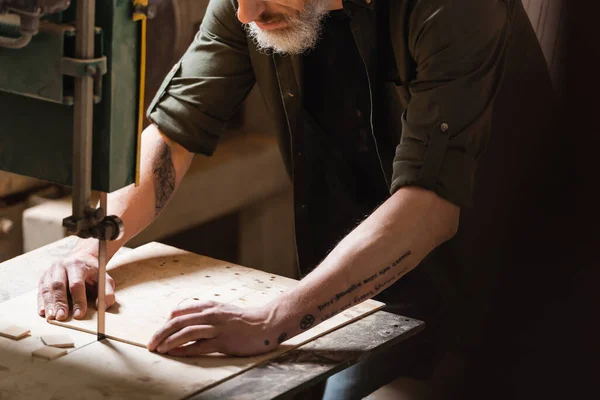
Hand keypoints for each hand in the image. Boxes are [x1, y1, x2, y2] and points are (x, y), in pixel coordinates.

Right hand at [37, 251, 115, 320]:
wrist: (81, 257)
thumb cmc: (93, 272)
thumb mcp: (104, 279)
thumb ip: (107, 292)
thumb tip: (102, 307)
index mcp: (79, 265)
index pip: (77, 284)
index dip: (78, 300)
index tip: (79, 314)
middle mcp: (62, 266)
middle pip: (59, 285)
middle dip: (60, 302)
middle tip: (61, 317)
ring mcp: (52, 270)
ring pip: (48, 288)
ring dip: (49, 304)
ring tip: (51, 317)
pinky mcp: (44, 276)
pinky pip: (41, 290)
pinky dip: (41, 301)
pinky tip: (43, 312)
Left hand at [147, 300, 275, 356]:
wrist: (266, 323)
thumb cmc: (243, 320)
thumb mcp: (222, 310)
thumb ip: (205, 313)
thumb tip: (184, 319)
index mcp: (209, 307)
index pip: (180, 312)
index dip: (166, 323)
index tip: (159, 333)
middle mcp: (211, 315)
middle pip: (179, 322)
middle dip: (161, 333)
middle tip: (150, 343)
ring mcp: (217, 328)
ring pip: (187, 333)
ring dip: (170, 341)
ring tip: (159, 349)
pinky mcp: (224, 342)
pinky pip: (200, 347)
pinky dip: (185, 350)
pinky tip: (175, 354)